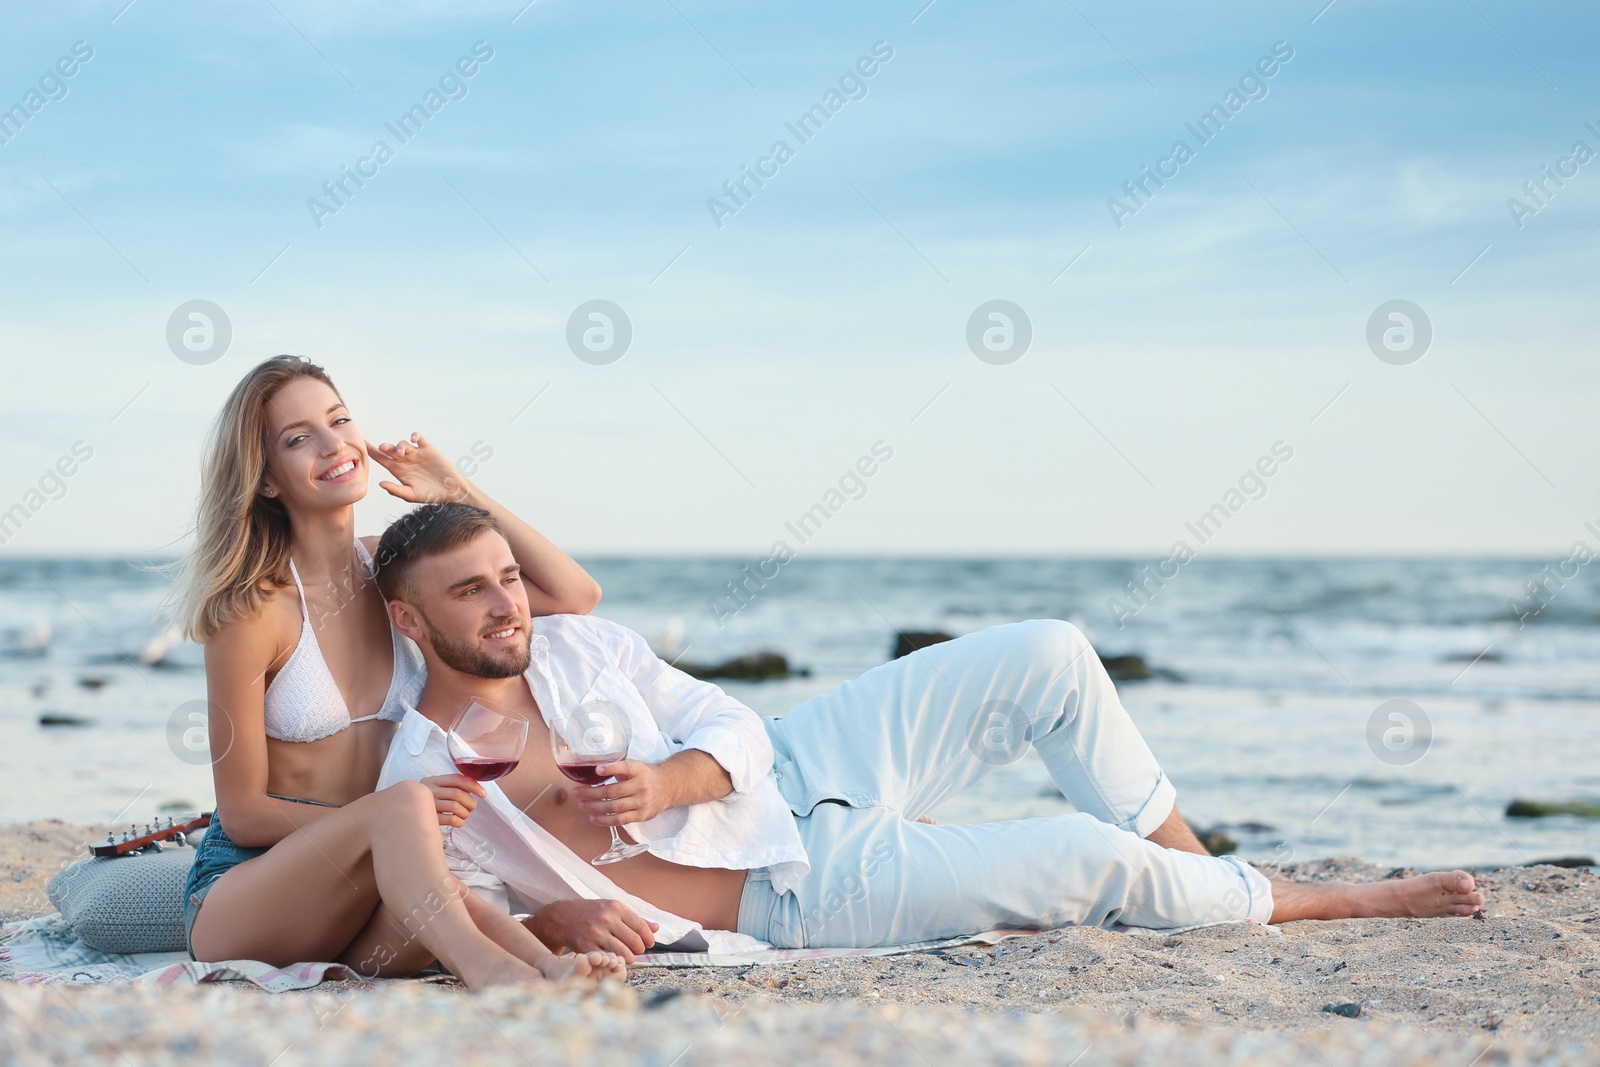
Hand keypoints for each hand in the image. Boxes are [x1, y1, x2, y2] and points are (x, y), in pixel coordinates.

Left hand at [365, 432, 474, 504]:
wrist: (450, 490)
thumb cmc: (429, 495)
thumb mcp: (411, 495)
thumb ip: (396, 490)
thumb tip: (380, 484)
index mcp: (398, 470)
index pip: (381, 458)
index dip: (372, 451)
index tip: (362, 443)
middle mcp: (405, 460)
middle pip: (391, 449)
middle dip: (386, 447)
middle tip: (383, 448)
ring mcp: (416, 453)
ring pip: (403, 444)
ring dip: (400, 446)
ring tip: (402, 453)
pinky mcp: (428, 449)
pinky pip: (419, 438)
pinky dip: (415, 436)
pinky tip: (413, 440)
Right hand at [418, 774, 485, 827]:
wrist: (407, 816)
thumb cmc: (429, 802)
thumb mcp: (437, 789)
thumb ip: (453, 786)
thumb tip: (476, 789)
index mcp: (433, 781)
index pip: (456, 779)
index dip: (473, 786)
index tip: (483, 794)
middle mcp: (428, 791)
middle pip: (457, 794)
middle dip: (470, 802)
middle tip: (472, 807)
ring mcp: (428, 806)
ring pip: (455, 807)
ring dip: (466, 813)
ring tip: (465, 815)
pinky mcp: (429, 820)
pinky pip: (451, 820)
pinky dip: (460, 821)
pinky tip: (459, 822)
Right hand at [527, 899, 658, 962]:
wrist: (562, 917)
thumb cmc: (592, 913)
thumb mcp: (613, 909)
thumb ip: (635, 919)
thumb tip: (657, 928)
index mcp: (616, 907)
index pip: (641, 926)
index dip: (648, 938)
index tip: (648, 943)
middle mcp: (607, 918)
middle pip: (635, 941)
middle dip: (640, 949)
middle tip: (638, 951)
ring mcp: (596, 933)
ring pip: (624, 952)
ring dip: (630, 958)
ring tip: (629, 956)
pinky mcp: (587, 946)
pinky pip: (608, 958)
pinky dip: (615, 961)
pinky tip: (615, 959)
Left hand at [574, 759, 669, 825]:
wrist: (668, 787)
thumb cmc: (646, 776)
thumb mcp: (635, 766)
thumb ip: (618, 768)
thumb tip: (594, 770)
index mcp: (639, 770)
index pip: (624, 767)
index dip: (610, 769)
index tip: (597, 770)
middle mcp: (641, 786)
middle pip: (612, 791)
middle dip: (591, 793)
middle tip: (577, 792)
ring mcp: (642, 802)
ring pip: (614, 807)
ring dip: (594, 807)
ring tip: (582, 805)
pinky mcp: (641, 815)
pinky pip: (620, 820)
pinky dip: (604, 820)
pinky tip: (593, 817)